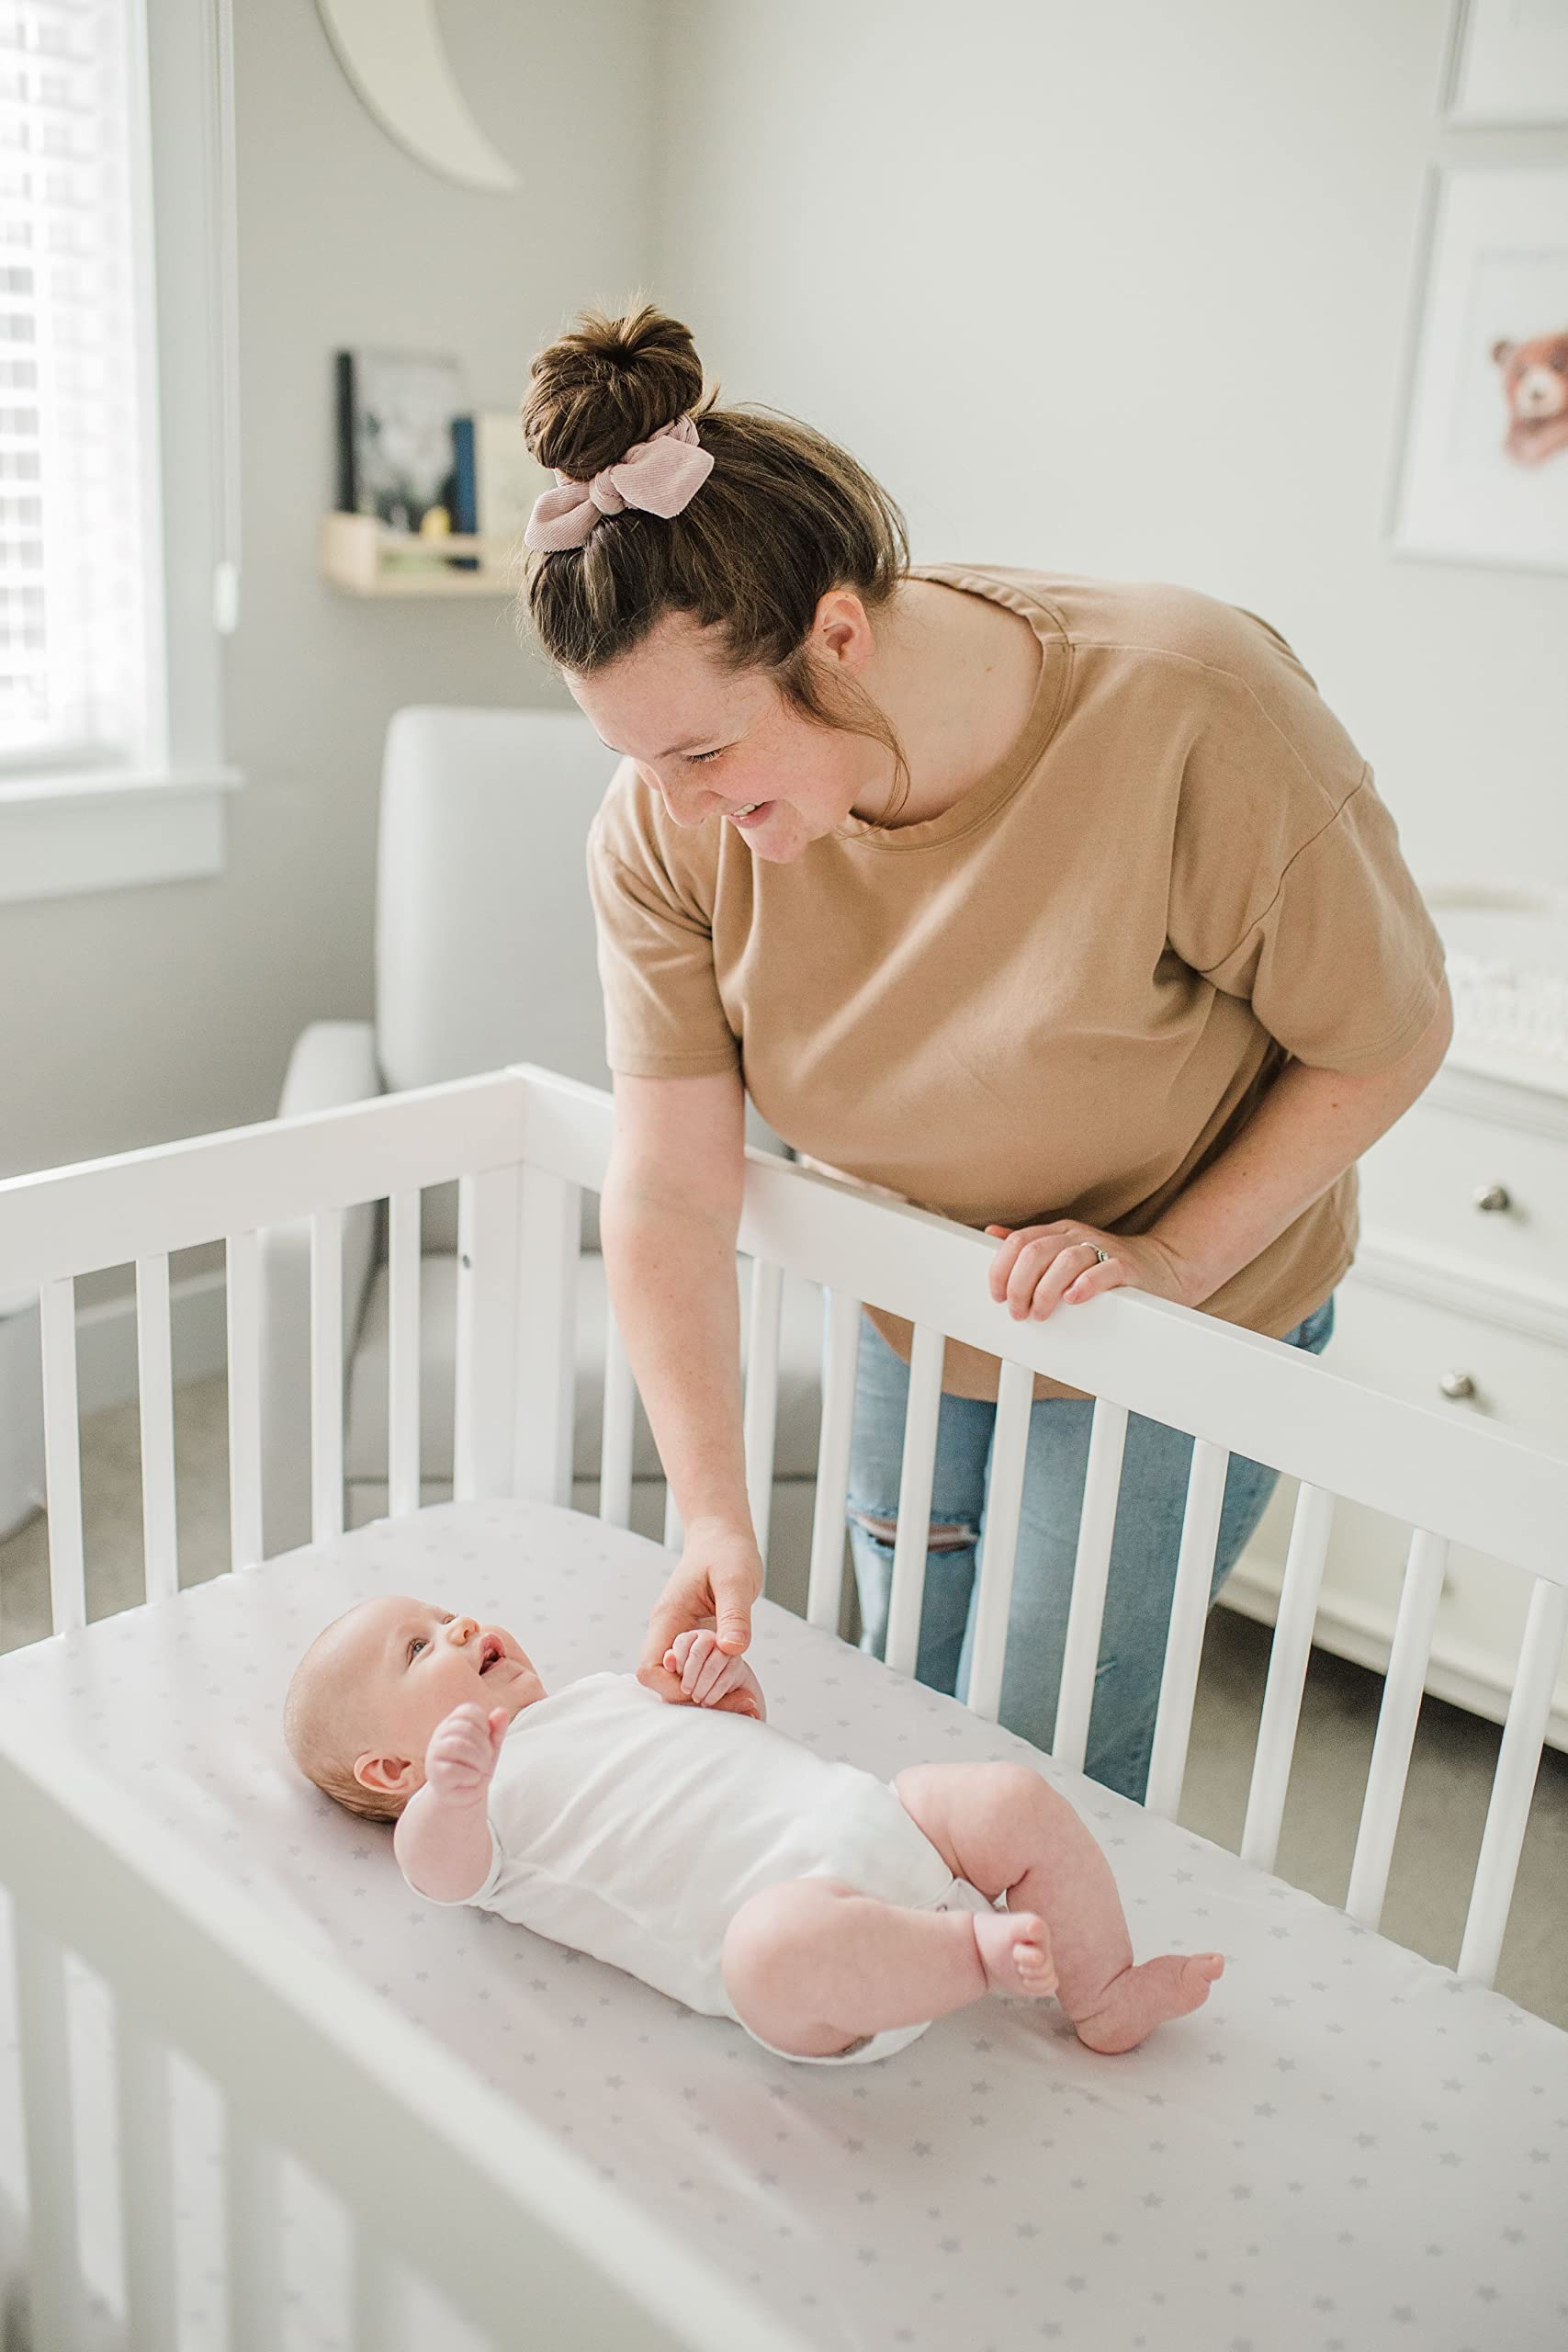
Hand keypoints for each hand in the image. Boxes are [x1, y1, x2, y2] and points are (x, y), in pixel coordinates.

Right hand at [423, 1700, 507, 1808]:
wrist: (464, 1797)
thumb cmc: (475, 1767)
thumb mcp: (490, 1747)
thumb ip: (497, 1730)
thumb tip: (502, 1711)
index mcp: (453, 1724)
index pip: (469, 1711)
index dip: (484, 1725)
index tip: (486, 1741)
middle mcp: (440, 1735)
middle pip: (466, 1729)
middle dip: (484, 1747)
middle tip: (484, 1760)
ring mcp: (434, 1754)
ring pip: (458, 1747)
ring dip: (478, 1761)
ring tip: (479, 1770)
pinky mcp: (434, 1774)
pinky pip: (453, 1770)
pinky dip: (470, 1776)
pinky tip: (471, 1780)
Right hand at [637, 1516, 764, 1703]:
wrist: (722, 1536)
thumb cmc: (726, 1551)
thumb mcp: (735, 1579)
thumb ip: (734, 1614)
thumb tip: (732, 1649)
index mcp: (668, 1617)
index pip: (650, 1668)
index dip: (674, 1687)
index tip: (707, 1689)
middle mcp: (668, 1632)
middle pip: (665, 1683)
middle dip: (698, 1699)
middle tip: (742, 1705)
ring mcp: (680, 1638)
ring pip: (682, 1681)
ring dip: (710, 1693)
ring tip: (746, 1700)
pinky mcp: (696, 1642)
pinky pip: (698, 1672)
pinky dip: (718, 1683)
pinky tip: (743, 1686)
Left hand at [985, 1220, 1195, 1320]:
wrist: (1162, 1268)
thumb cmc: (1106, 1265)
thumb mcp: (1063, 1251)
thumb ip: (1030, 1245)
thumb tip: (992, 1235)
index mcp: (1058, 1233)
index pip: (1019, 1242)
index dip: (1001, 1269)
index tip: (997, 1295)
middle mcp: (1078, 1236)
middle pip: (1036, 1251)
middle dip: (1020, 1285)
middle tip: (1018, 1311)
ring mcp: (1103, 1249)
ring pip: (1066, 1260)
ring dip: (1046, 1290)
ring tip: (1041, 1312)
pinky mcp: (1127, 1267)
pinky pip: (1104, 1270)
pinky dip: (1085, 1285)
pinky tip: (1074, 1298)